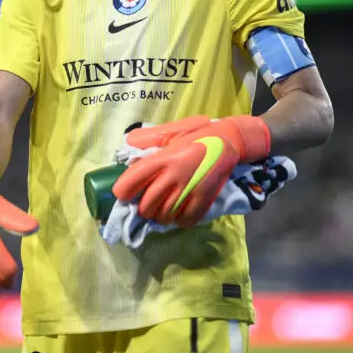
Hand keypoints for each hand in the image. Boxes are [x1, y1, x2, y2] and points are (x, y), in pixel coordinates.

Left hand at [112, 115, 270, 227]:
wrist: (229, 141)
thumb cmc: (197, 135)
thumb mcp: (171, 131)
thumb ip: (147, 138)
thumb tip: (127, 147)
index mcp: (163, 157)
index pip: (131, 182)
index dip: (123, 191)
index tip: (125, 193)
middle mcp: (174, 174)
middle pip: (146, 206)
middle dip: (143, 208)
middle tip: (146, 203)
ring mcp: (190, 189)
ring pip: (164, 216)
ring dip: (159, 216)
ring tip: (162, 208)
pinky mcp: (205, 200)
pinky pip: (184, 221)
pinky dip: (179, 221)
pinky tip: (180, 212)